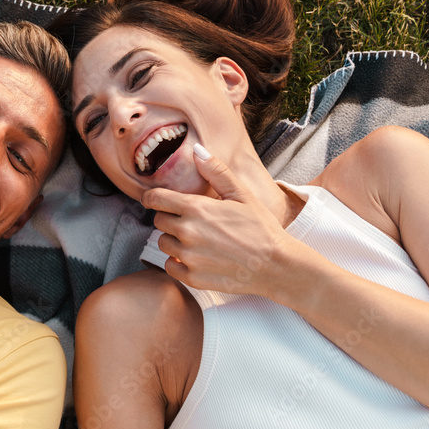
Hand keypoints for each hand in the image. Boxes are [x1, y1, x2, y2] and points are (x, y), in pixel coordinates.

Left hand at [140, 146, 294, 295]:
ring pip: (163, 244)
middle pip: (159, 221)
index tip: (155, 200)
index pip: (156, 199)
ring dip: (174, 241)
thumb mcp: (242, 194)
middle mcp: (187, 232)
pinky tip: (197, 258)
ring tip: (197, 240)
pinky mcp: (192, 278)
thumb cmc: (261, 228)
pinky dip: (178, 262)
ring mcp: (188, 257)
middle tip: (191, 222)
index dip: (153, 198)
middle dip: (170, 219)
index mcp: (196, 208)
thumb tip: (197, 151)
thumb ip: (217, 172)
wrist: (276, 265)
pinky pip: (170, 266)